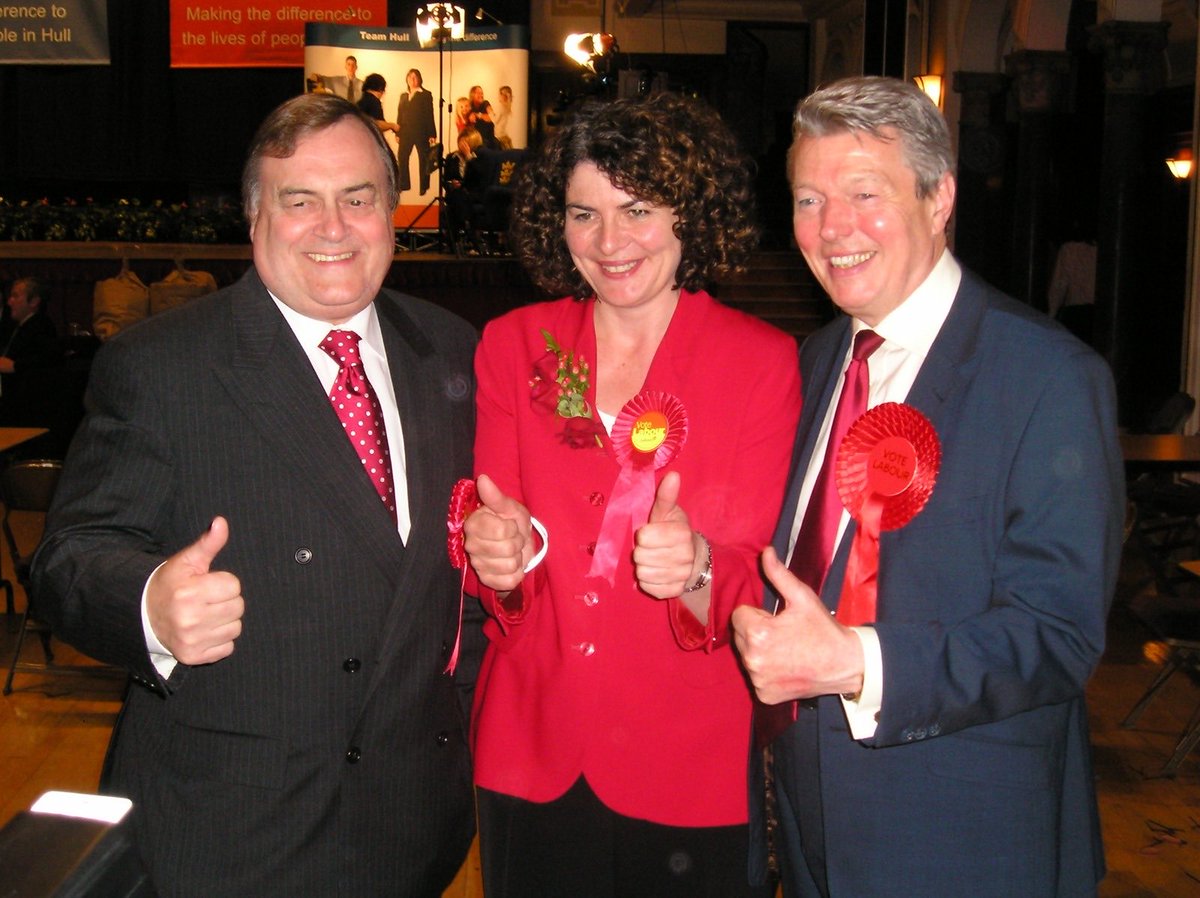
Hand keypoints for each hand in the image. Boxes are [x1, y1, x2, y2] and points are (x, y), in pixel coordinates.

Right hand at [146, 516, 243, 665]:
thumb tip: (221, 522)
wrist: (144, 615)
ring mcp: (191, 641)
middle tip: (207, 599)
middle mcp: (190, 619)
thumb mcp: (187, 561)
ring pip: (235, 628)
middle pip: (238, 607)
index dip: (223, 582)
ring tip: (206, 614)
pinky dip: (220, 640)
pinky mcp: (193, 657)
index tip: (208, 584)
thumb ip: (208, 543)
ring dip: (225, 621)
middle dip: (226, 600)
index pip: (233, 585)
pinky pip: (228, 648)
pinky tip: (204, 631)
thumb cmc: (170, 584)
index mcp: (188, 593)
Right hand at [463, 474, 533, 591]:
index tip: (510, 525)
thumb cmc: (511, 522)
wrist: (517, 544)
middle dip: (517, 543)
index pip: (502, 531)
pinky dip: (516, 574)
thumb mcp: (508, 507)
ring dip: (517, 558)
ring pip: (510, 565)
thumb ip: (495, 496)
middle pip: (508, 549)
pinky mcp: (486, 580)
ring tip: (512, 551)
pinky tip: (510, 566)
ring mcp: (477, 564)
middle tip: (513, 538)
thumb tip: (482, 478)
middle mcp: (471, 544)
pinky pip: (509, 581)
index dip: (513, 528)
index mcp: (474, 524)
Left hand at [633, 472, 700, 598]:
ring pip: (643, 574)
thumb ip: (666, 495)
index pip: (644, 538)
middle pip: (641, 557)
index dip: (643, 535)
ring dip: (644, 566)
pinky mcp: (675, 591)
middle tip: (651, 547)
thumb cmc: (672, 530)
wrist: (692, 557)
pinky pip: (649, 588)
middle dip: (641, 551)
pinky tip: (656, 572)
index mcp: (682, 533)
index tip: (649, 532)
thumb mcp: (667, 511)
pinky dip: (648, 581)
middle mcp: (685, 556)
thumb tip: (673, 474)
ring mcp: (681, 576)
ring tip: (654, 559)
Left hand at [731, 547, 863, 703]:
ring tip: (787, 650)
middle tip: (785, 634)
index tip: (779, 619)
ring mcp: (758, 680)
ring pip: (747, 656)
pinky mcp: (765, 695)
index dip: (759, 614)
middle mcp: (752, 659)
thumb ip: (778, 574)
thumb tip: (765, 552)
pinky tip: (787, 667)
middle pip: (740, 635)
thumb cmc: (823, 629)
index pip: (739, 614)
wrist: (846, 664)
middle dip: (757, 631)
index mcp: (757, 633)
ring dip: (760, 651)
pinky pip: (756, 676)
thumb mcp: (802, 597)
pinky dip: (767, 672)